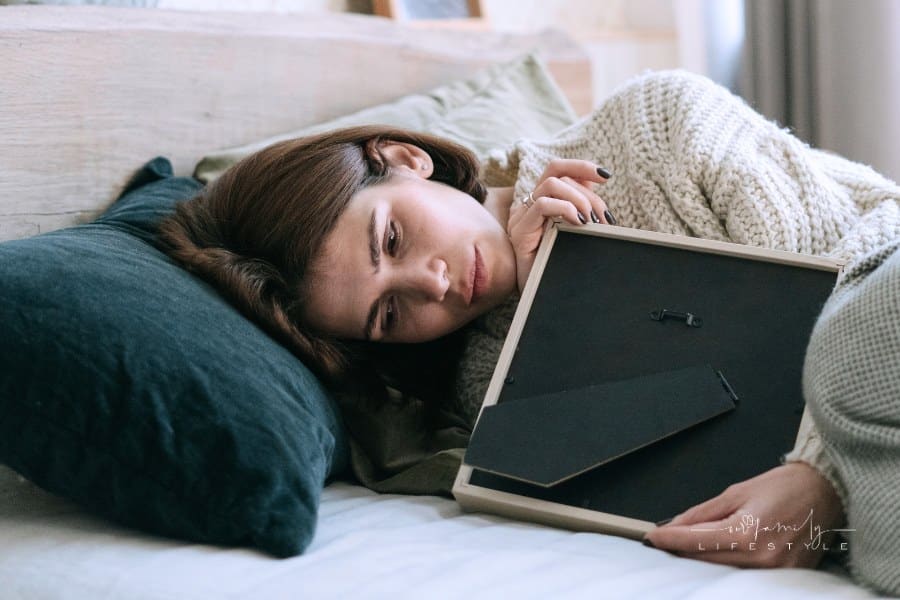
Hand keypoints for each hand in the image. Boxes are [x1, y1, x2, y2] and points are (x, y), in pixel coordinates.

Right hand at [507, 160, 610, 292]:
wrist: (543, 298)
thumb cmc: (560, 268)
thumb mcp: (577, 234)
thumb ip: (583, 210)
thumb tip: (599, 190)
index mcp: (541, 204)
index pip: (557, 170)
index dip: (581, 167)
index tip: (605, 176)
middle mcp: (528, 207)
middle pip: (556, 175)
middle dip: (587, 193)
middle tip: (603, 218)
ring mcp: (521, 218)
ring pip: (550, 185)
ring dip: (578, 198)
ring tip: (591, 220)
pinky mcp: (520, 232)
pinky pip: (542, 205)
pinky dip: (565, 208)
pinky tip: (578, 223)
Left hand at [644, 463, 845, 568]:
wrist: (824, 493)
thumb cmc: (783, 486)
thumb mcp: (736, 493)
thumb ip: (702, 513)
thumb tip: (675, 525)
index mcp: (746, 532)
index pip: (696, 542)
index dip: (670, 539)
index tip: (651, 538)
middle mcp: (761, 557)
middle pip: (706, 561)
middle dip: (682, 551)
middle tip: (663, 542)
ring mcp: (775, 571)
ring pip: (724, 571)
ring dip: (702, 560)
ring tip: (686, 547)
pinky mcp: (785, 577)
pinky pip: (746, 575)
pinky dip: (727, 565)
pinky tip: (715, 555)